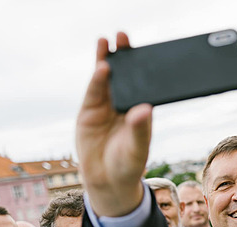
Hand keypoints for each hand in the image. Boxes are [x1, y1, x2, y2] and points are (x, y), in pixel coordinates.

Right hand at [76, 32, 151, 216]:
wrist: (108, 181)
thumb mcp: (137, 148)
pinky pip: (93, 92)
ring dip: (106, 61)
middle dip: (123, 56)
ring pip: (106, 80)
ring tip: (106, 43)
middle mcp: (124, 105)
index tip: (147, 52)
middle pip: (124, 76)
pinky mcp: (89, 112)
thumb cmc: (128, 164)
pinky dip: (96, 80)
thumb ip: (140, 130)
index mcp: (140, 110)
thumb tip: (144, 109)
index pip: (143, 84)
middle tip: (123, 36)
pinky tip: (101, 67)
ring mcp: (105, 107)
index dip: (143, 66)